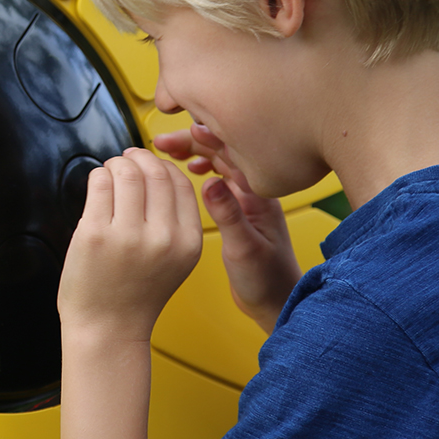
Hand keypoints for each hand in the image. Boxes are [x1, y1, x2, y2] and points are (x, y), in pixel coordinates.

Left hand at [58, 148, 202, 343]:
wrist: (108, 330)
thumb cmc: (136, 294)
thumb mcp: (175, 260)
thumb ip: (174, 221)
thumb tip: (157, 169)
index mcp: (188, 242)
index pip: (181, 184)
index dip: (164, 165)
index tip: (149, 163)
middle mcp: (163, 238)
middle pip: (155, 172)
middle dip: (138, 157)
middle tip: (126, 159)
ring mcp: (128, 236)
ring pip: (126, 173)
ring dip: (116, 164)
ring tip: (110, 171)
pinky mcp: (95, 234)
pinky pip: (99, 184)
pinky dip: (97, 175)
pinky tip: (97, 184)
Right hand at [154, 125, 301, 333]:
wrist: (277, 302)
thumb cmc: (268, 281)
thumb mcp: (244, 249)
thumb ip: (228, 215)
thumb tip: (210, 183)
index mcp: (260, 197)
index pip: (231, 155)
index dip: (203, 141)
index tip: (178, 135)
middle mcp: (254, 193)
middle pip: (223, 153)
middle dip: (192, 143)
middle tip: (161, 141)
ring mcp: (247, 200)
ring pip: (219, 164)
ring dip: (195, 153)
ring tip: (168, 150)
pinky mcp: (239, 210)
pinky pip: (218, 177)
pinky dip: (201, 169)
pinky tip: (188, 170)